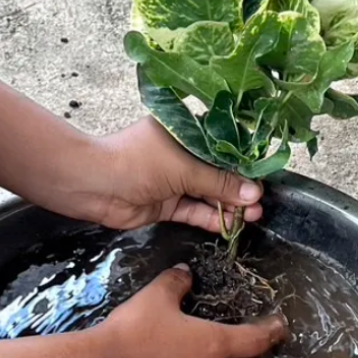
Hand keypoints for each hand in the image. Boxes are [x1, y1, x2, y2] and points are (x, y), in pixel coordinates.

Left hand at [66, 118, 264, 233]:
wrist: (93, 185)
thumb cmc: (137, 162)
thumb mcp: (184, 168)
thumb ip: (219, 184)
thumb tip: (254, 195)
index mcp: (186, 133)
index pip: (223, 146)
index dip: (243, 162)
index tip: (263, 176)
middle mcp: (182, 156)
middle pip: (218, 174)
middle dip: (239, 189)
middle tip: (260, 203)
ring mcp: (174, 181)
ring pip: (208, 195)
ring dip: (229, 206)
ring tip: (253, 217)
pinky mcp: (167, 205)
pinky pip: (195, 212)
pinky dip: (212, 219)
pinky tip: (232, 225)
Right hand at [91, 265, 286, 357]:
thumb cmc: (137, 329)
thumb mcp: (157, 296)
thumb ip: (176, 282)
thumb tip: (186, 272)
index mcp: (216, 344)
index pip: (255, 340)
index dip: (270, 331)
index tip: (281, 325)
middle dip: (253, 354)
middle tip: (256, 341)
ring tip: (230, 357)